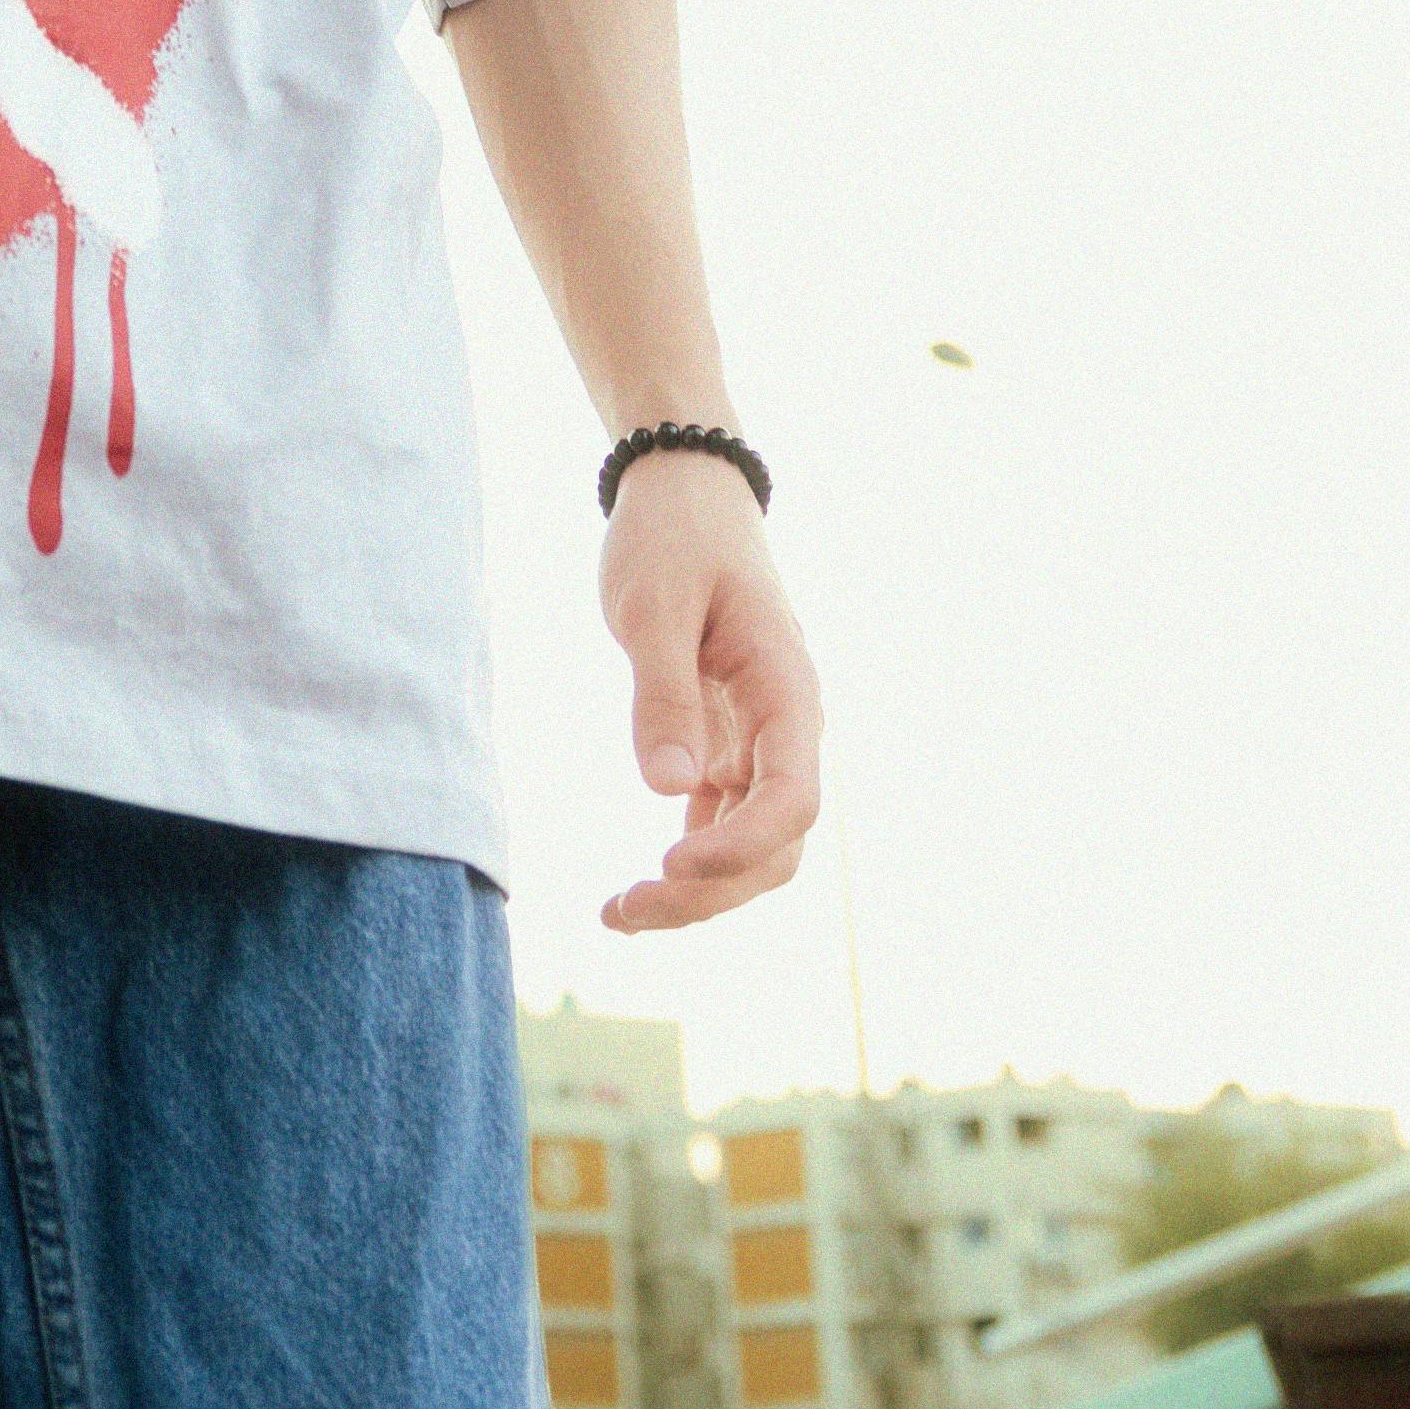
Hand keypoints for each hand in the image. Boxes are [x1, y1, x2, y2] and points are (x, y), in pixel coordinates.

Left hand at [596, 454, 822, 932]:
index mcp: (787, 690)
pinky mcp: (728, 744)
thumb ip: (663, 696)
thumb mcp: (654, 607)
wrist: (685, 495)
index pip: (792, 797)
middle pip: (776, 842)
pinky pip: (722, 820)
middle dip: (711, 891)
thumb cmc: (672, 539)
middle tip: (626, 910)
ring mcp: (760, 740)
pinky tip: (634, 884)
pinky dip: (688, 858)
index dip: (740, 846)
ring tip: (618, 913)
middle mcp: (787, 726)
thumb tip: (667, 790)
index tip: (670, 863)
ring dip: (698, 890)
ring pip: (752, 844)